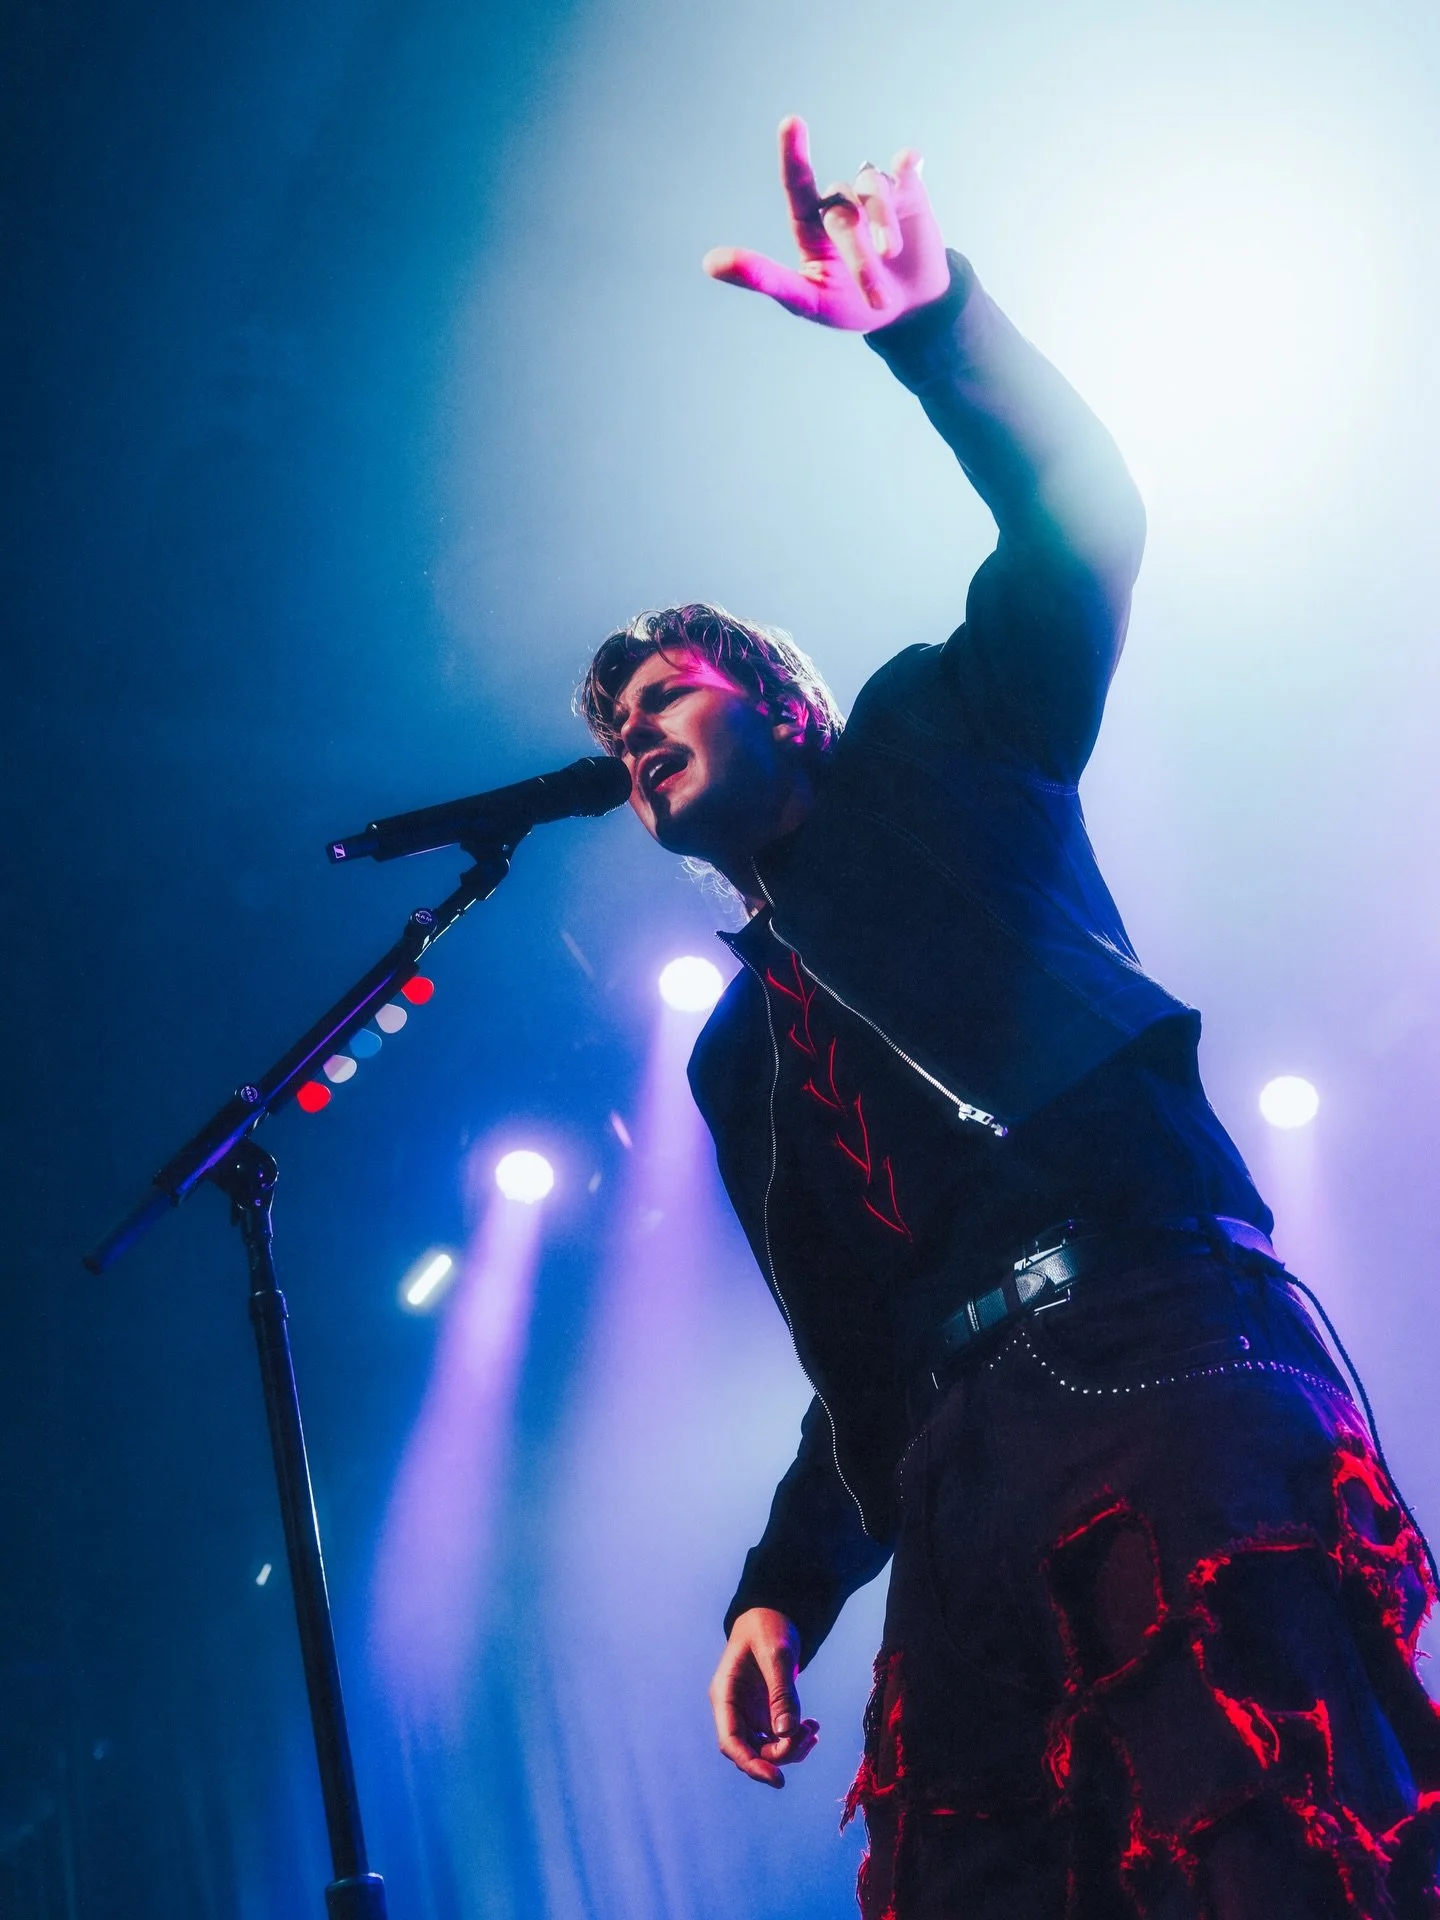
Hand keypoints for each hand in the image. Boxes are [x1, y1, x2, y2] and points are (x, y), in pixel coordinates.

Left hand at [703, 116, 950, 331]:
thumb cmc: (851, 307)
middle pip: (842, 211)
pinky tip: (909, 164)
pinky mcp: (909, 193)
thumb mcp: (808, 301)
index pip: (797, 184)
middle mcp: (840, 204)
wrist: (907, 312)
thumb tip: (709, 263)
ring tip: (892, 259)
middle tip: (876, 298)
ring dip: (884, 225)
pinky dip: (906, 167)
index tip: (791, 123)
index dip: (793, 155)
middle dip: (860, 257)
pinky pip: (905, 170)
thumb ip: (764, 279)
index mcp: (811, 225)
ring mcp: (874, 197)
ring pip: (873, 189)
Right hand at [708, 1607, 818, 1786]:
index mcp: (725, 1695)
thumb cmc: (768, 1627)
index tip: (777, 1779)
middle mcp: (735, 1709)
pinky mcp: (766, 1712)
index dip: (751, 1764)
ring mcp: (750, 1712)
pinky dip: (795, 1739)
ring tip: (813, 1729)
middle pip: (750, 1750)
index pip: (731, 1742)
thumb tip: (786, 1733)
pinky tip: (812, 1727)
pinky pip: (778, 1738)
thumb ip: (782, 1693)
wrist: (773, 1612)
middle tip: (808, 1736)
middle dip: (779, 1754)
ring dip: (791, 1749)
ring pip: (766, 1748)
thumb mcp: (777, 1654)